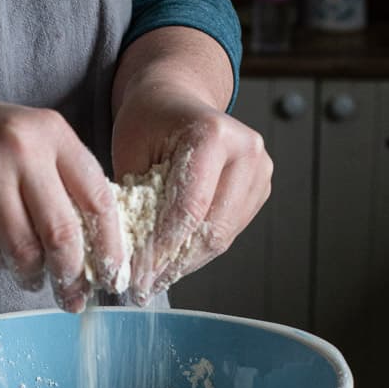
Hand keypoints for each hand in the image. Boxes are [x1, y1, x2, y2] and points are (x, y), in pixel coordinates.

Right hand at [0, 90, 124, 311]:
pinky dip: (0, 262)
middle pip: (63, 233)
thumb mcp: (30, 139)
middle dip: (73, 275)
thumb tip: (98, 244)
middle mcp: (21, 149)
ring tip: (33, 280)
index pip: (98, 199)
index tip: (114, 276)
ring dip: (33, 276)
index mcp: (52, 133)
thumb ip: (64, 179)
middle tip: (75, 297)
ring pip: (25, 250)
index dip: (111, 246)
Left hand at [112, 76, 272, 305]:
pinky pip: (229, 232)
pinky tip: (173, 262)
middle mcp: (246, 151)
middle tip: (144, 287)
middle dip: (174, 263)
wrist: (175, 100)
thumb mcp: (130, 152)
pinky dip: (199, 252)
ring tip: (155, 280)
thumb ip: (135, 200)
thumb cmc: (148, 122)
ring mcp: (259, 171)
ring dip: (187, 264)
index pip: (189, 208)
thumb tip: (128, 256)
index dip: (161, 248)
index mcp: (213, 134)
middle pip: (212, 228)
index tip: (137, 275)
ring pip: (223, 237)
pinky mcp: (259, 189)